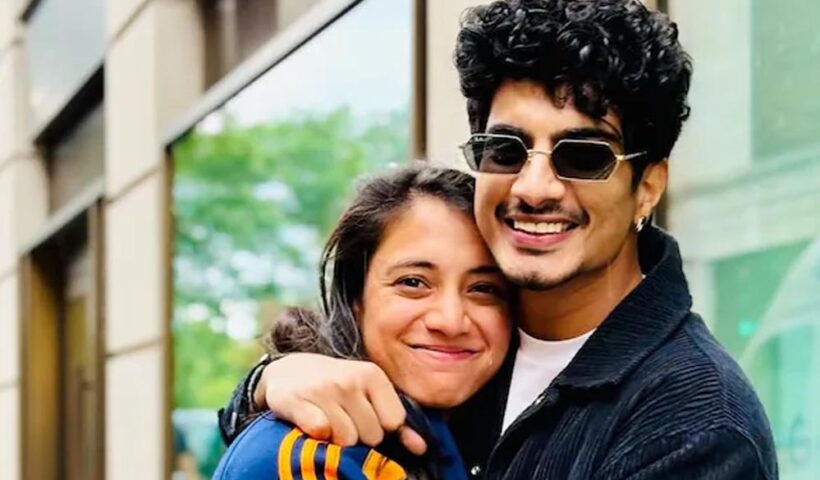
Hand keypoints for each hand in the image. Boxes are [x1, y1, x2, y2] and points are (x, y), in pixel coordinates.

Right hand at [254, 353, 427, 454]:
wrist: (287, 371)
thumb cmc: (335, 385)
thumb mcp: (368, 393)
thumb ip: (395, 419)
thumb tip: (421, 447)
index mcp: (372, 374)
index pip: (393, 422)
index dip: (381, 427)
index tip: (366, 417)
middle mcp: (349, 379)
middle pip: (371, 435)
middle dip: (359, 435)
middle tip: (343, 418)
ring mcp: (322, 389)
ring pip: (346, 440)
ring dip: (337, 439)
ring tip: (328, 420)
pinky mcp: (295, 401)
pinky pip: (319, 433)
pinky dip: (316, 435)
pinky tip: (311, 421)